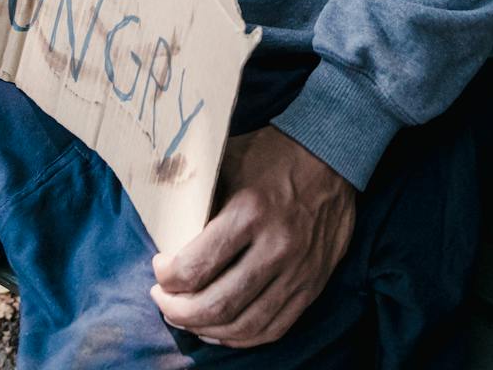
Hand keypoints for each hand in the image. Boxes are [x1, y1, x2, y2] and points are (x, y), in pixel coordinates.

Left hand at [150, 127, 355, 347]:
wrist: (332, 156)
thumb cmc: (273, 156)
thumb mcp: (228, 160)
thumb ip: (198, 194)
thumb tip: (164, 226)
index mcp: (250, 211)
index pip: (196, 266)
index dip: (167, 277)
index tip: (160, 269)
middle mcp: (277, 246)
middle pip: (217, 304)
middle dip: (177, 311)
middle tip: (163, 299)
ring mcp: (299, 271)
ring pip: (244, 324)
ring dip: (205, 328)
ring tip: (185, 317)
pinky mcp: (313, 285)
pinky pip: (274, 328)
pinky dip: (241, 337)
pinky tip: (220, 328)